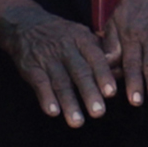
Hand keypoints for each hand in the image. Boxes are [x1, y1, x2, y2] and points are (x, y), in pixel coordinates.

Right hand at [0, 0, 114, 126]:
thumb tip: (121, 72)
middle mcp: (66, 48)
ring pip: (60, 82)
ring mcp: (47, 58)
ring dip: (69, 103)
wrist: (26, 24)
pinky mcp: (31, 67)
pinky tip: (53, 112)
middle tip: (98, 112)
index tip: (111, 93)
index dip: (103, 75)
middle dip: (89, 93)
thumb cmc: (63, 35)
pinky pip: (40, 83)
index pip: (95, 58)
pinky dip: (46, 98)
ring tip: (78, 122)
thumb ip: (100, 54)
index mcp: (82, 39)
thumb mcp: (82, 36)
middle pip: (79, 72)